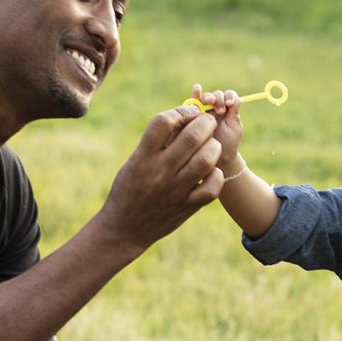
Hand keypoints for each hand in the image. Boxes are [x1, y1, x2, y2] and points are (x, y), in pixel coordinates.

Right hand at [96, 106, 226, 250]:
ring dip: (214, 147)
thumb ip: (156, 143)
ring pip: (206, 160)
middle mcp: (159, 172)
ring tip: (212, 145)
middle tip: (208, 122)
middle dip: (205, 123)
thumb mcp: (135, 162)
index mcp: (142, 157)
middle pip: (191, 138)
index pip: (163, 122)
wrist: (124, 229)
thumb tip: (182, 119)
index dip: (181, 111)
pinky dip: (217, 176)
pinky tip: (213, 171)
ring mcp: (175, 191)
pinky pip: (211, 188)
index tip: (190, 111)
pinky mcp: (186, 207)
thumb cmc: (129, 189)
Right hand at [190, 86, 245, 169]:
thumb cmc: (229, 143)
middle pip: (215, 95)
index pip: (228, 96)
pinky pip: (192, 104)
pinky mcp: (192, 116)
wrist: (217, 158)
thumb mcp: (235, 129)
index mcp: (227, 109)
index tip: (230, 103)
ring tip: (210, 101)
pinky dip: (194, 95)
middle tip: (220, 110)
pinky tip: (196, 89)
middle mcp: (215, 108)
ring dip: (207, 97)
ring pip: (204, 98)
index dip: (229, 96)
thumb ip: (234, 114)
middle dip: (218, 98)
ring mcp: (203, 111)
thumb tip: (239, 99)